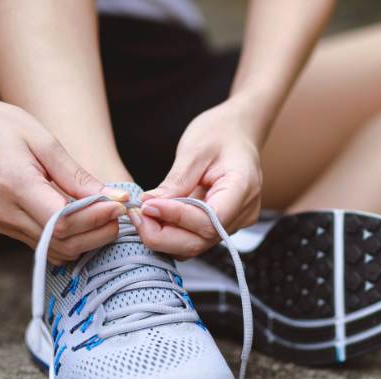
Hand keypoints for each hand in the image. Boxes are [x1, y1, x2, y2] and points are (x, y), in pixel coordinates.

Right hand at [0, 83, 128, 263]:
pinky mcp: (6, 225)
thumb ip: (78, 176)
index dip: (97, 218)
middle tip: (119, 214)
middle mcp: (6, 212)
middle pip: (62, 242)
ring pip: (55, 250)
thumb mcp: (45, 142)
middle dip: (98, 233)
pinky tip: (87, 222)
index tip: (120, 205)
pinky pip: (45, 244)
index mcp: (15, 186)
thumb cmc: (2, 126)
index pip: (64, 221)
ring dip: (88, 240)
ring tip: (107, 217)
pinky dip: (71, 239)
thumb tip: (114, 197)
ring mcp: (3, 222)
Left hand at [133, 99, 262, 258]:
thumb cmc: (219, 133)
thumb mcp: (195, 149)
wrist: (237, 132)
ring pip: (196, 245)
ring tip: (142, 215)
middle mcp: (243, 212)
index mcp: (243, 188)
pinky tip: (155, 217)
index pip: (210, 219)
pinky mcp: (222, 226)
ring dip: (164, 236)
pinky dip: (171, 234)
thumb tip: (149, 205)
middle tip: (136, 215)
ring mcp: (234, 222)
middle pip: (202, 241)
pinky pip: (195, 239)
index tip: (146, 206)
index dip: (176, 218)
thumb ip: (176, 181)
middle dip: (163, 234)